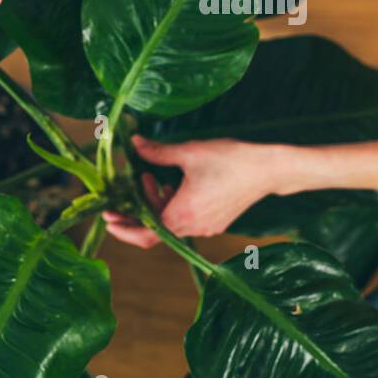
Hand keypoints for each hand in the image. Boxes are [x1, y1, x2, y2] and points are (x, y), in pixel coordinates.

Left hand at [100, 135, 285, 248]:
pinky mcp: (216, 222)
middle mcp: (193, 226)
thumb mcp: (189, 152)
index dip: (124, 229)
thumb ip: (157, 152)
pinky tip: (176, 185)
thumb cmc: (231, 160)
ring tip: (155, 178)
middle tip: (132, 185)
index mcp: (182, 214)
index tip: (109, 217)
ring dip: (159, 203)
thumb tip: (134, 144)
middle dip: (140, 206)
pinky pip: (187, 220)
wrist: (268, 170)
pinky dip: (175, 206)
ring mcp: (206, 226)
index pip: (145, 234)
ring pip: (172, 222)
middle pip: (156, 226)